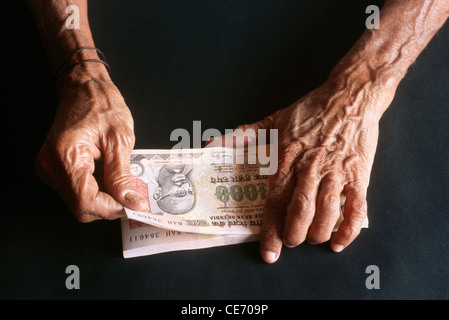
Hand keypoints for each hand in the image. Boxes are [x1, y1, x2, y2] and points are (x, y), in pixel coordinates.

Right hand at [35, 76, 146, 221]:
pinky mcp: (51, 167)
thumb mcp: (120, 140)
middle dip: (108, 205)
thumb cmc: (102, 105)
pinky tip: (104, 175)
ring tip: (116, 179)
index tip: (131, 205)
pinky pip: (74, 191)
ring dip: (101, 198)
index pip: (85, 201)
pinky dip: (93, 189)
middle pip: (80, 206)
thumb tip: (130, 202)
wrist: (84, 88)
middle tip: (129, 195)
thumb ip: (122, 176)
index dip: (111, 208)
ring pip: (77, 201)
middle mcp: (50, 164)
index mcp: (65, 155)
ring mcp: (47, 167)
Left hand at [234, 71, 395, 262]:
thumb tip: (211, 145)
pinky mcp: (359, 174)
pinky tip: (338, 242)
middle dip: (293, 235)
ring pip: (327, 213)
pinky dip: (348, 230)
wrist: (349, 97)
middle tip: (289, 241)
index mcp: (287, 157)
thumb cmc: (310, 110)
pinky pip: (357, 207)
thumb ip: (241, 136)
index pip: (275, 200)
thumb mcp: (272, 120)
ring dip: (317, 234)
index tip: (268, 252)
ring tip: (310, 239)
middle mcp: (311, 167)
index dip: (270, 229)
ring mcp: (336, 171)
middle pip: (300, 211)